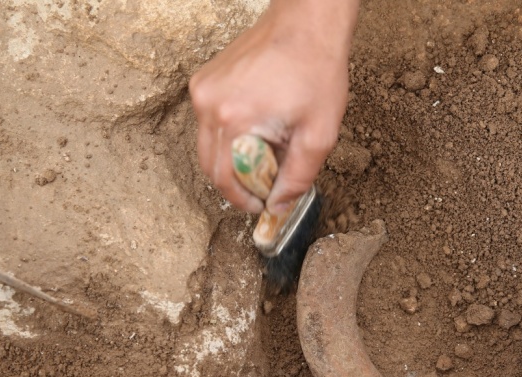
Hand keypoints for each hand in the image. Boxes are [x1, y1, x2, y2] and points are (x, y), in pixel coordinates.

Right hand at [189, 0, 358, 213]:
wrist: (307, 24)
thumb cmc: (317, 72)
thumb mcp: (319, 135)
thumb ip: (297, 178)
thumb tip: (278, 207)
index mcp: (233, 119)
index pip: (223, 179)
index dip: (242, 199)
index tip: (261, 204)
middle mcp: (208, 104)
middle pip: (210, 165)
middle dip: (237, 182)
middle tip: (265, 184)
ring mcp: (202, 89)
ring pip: (209, 145)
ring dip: (233, 157)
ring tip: (267, 151)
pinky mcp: (204, 80)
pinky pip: (210, 122)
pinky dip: (230, 134)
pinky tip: (258, 126)